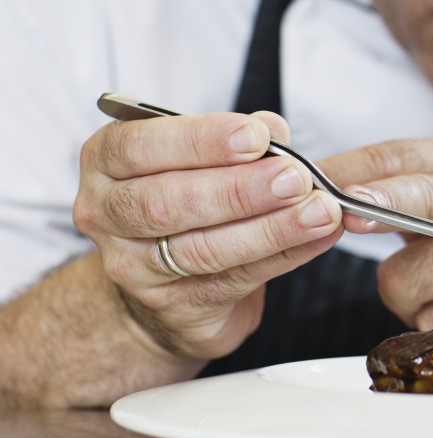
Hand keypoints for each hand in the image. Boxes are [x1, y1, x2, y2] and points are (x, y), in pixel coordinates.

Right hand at [72, 111, 343, 358]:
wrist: (163, 286)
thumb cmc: (186, 202)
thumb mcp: (202, 160)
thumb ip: (236, 143)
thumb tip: (274, 129)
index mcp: (108, 161)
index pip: (140, 146)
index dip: (201, 140)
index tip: (256, 136)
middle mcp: (107, 214)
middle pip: (168, 202)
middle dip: (240, 189)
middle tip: (295, 178)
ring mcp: (135, 268)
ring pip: (203, 249)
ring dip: (271, 228)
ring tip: (320, 211)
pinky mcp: (173, 308)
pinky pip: (236, 279)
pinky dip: (285, 254)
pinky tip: (319, 236)